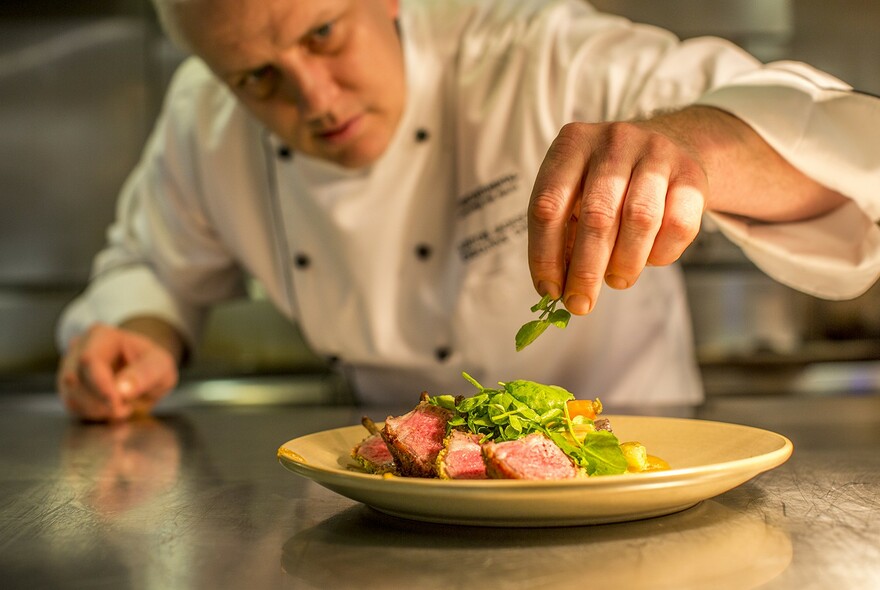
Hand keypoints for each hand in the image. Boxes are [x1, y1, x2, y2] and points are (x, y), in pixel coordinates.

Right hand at [57, 323, 179, 420]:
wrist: (144, 374)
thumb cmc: (152, 364)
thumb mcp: (161, 365)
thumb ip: (145, 374)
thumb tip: (121, 390)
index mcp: (102, 336)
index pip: (89, 360)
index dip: (101, 386)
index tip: (119, 404)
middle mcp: (79, 348)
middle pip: (74, 380)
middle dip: (101, 402)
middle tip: (126, 409)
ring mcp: (69, 368)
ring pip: (71, 396)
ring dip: (97, 411)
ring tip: (123, 407)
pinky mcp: (68, 389)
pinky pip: (72, 407)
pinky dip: (93, 415)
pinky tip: (111, 410)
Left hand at [527, 117, 708, 314]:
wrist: (670, 144)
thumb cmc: (609, 183)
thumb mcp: (576, 194)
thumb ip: (563, 235)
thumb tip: (556, 289)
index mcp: (572, 144)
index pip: (547, 206)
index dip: (544, 255)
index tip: (549, 290)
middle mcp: (613, 141)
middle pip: (596, 216)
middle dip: (586, 271)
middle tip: (580, 303)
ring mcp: (656, 153)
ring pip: (640, 220)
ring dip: (625, 263)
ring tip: (617, 279)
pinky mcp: (692, 173)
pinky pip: (678, 225)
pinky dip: (661, 254)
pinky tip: (649, 258)